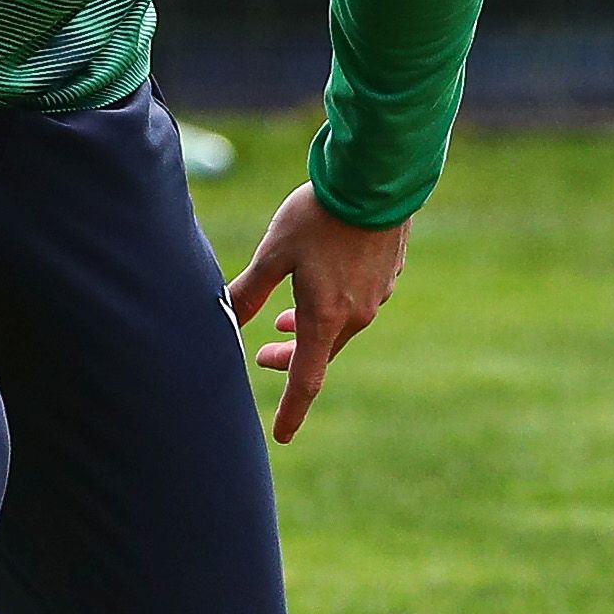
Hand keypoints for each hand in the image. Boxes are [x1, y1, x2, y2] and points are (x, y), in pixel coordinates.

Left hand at [225, 184, 406, 443]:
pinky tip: (322, 278)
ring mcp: (377, 295)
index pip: (307, 380)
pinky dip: (333, 303)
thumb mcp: (275, 252)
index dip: (292, 411)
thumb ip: (249, 290)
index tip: (282, 435)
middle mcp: (356, 316)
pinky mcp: (389, 274)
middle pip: (320, 351)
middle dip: (290, 357)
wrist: (378, 178)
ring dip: (309, 325)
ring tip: (284, 315)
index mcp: (326, 318)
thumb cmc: (321, 215)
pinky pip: (357, 301)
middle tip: (263, 354)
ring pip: (339, 324)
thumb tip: (224, 320)